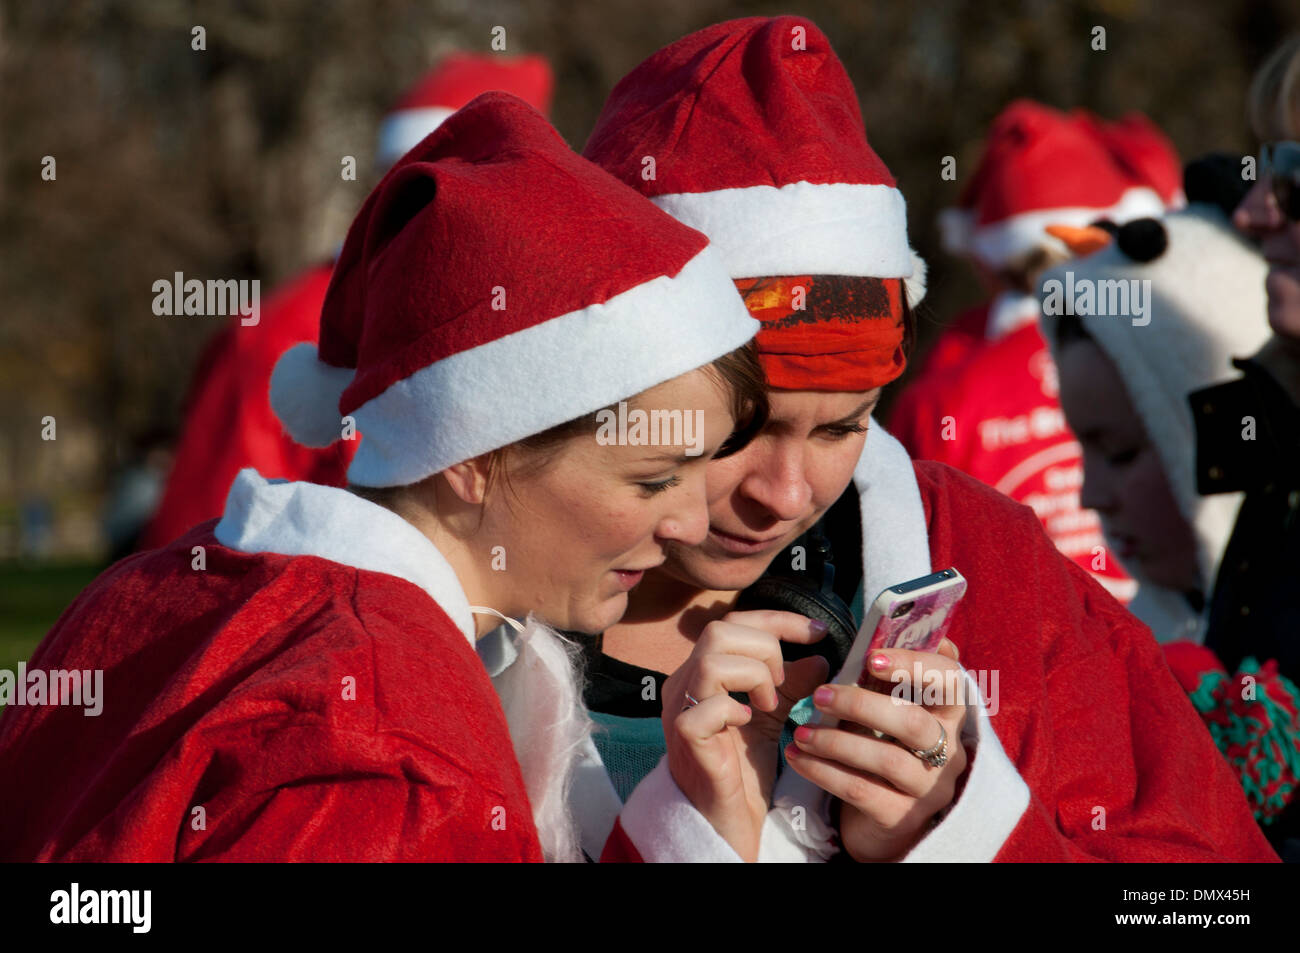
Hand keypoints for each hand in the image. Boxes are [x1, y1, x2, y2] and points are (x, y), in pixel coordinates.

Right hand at [661, 610, 828, 861]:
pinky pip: (705, 709)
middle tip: (782, 682)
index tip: (817, 632)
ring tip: (768, 704)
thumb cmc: (742, 770)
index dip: (778, 621)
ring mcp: (680, 711)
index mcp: (700, 673)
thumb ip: (790, 686)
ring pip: (711, 663)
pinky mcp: (687, 741)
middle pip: (719, 631)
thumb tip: (819, 657)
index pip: (733, 623)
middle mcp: (683, 685)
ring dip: (754, 677)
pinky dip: (734, 709)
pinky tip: (747, 723)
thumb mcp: (771, 717)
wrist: (724, 820)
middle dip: (765, 647)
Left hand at [784, 638, 970, 861]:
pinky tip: (797, 758)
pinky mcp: (901, 818)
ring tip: (801, 733)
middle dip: (863, 704)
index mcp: (948, 715)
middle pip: (915, 723)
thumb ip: (881, 680)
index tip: (871, 657)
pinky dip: (825, 772)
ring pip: (888, 760)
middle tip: (821, 694)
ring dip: (837, 742)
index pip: (951, 680)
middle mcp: (949, 752)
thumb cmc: (883, 747)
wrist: (882, 818)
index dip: (914, 664)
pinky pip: (861, 791)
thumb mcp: (885, 711)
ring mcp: (928, 788)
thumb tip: (850, 644)